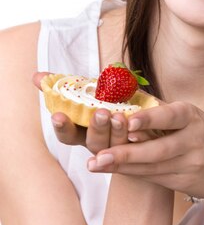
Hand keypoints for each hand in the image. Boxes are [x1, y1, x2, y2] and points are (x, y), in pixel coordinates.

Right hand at [32, 72, 156, 153]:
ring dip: (117, 131)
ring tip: (120, 115)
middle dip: (97, 128)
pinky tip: (138, 125)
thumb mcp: (89, 90)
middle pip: (94, 143)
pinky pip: (139, 145)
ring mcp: (121, 148)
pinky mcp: (142, 147)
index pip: (68, 135)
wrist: (147, 112)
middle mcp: (101, 143)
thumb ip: (64, 85)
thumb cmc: (110, 99)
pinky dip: (138, 135)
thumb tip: (36, 76)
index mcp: (85, 132)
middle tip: (102, 112)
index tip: (58, 115)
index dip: (63, 127)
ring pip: (117, 146)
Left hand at [86, 101, 203, 200]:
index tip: (129, 122)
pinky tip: (110, 170)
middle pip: (158, 149)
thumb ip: (159, 109)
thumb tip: (125, 89)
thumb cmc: (201, 135)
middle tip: (98, 156)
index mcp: (191, 116)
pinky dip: (131, 173)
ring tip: (95, 164)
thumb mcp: (188, 116)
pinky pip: (153, 177)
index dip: (150, 119)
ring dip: (122, 166)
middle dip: (126, 154)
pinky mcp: (184, 182)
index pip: (170, 116)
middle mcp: (192, 139)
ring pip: (151, 166)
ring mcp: (189, 163)